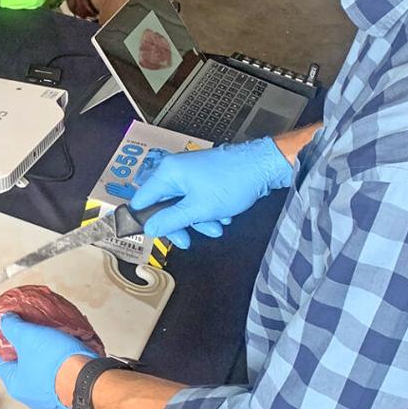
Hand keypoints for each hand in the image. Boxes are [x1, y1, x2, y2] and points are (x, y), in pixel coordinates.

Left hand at [0, 314, 96, 408]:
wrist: (89, 379)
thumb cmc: (56, 362)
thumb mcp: (27, 337)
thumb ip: (13, 327)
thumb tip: (6, 321)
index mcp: (16, 385)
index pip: (0, 360)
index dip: (2, 341)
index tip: (8, 330)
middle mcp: (33, 396)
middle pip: (24, 365)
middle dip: (29, 346)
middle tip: (34, 332)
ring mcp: (53, 397)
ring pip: (45, 369)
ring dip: (49, 352)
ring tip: (54, 337)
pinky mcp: (71, 393)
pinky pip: (64, 374)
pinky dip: (65, 361)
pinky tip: (69, 347)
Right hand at [107, 138, 292, 247]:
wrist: (264, 167)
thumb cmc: (233, 182)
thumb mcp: (198, 209)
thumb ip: (170, 221)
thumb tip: (149, 229)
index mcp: (168, 173)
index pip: (143, 199)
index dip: (144, 219)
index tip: (150, 234)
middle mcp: (176, 170)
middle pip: (165, 205)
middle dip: (180, 224)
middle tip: (186, 241)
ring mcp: (191, 173)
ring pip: (184, 205)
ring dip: (199, 219)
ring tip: (217, 225)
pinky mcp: (205, 177)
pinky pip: (198, 199)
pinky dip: (208, 210)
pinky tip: (224, 214)